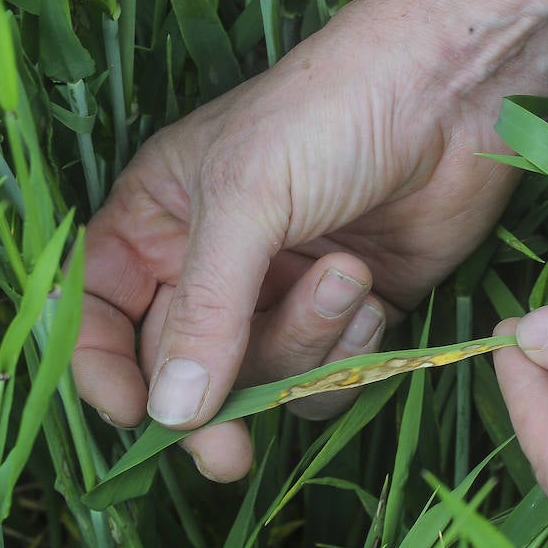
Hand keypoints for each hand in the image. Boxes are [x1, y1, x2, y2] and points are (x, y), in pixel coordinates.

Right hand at [72, 9, 518, 478]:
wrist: (450, 92)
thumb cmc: (327, 115)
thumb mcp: (247, 199)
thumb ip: (205, 310)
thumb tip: (169, 414)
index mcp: (158, 219)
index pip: (97, 309)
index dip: (99, 366)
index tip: (130, 412)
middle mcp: (211, 263)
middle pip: (182, 367)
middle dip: (215, 401)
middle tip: (229, 455)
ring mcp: (279, 291)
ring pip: (261, 378)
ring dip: (302, 348)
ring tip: (346, 279)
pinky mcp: (347, 313)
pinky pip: (325, 376)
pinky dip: (347, 354)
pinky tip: (371, 295)